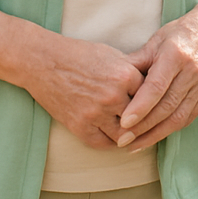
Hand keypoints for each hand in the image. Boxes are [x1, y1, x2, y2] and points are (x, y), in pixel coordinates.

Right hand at [23, 36, 144, 148]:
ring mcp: (96, 113)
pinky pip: (103, 144)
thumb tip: (153, 84)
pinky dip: (110, 142)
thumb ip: (133, 71)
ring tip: (128, 131)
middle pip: (140, 117)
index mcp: (125, 75)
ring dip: (126, 134)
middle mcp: (113, 96)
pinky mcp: (80, 127)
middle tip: (143, 121)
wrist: (44, 62)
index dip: (151, 99)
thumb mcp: (113, 55)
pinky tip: (112, 135)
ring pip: (124, 135)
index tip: (152, 103)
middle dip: (141, 119)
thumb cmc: (80, 55)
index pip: (151, 96)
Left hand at [116, 0, 197, 150]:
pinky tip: (154, 136)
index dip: (140, 107)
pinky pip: (188, 117)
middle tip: (122, 140)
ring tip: (134, 145)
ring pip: (178, 116)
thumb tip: (115, 81)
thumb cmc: (180, 33)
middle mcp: (191, 71)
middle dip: (143, 126)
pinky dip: (170, 129)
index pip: (156, 86)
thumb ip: (137, 61)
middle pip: (166, 106)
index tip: (123, 123)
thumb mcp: (156, 40)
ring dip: (155, 134)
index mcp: (176, 54)